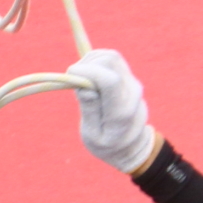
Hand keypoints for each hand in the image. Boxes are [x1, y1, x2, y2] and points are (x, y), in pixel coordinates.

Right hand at [68, 49, 160, 173]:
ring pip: (110, 56)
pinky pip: (111, 60)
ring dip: (90, 61)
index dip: (87, 71)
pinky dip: (95, 62)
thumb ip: (89, 110)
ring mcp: (133, 83)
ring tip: (80, 80)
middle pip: (109, 61)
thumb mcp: (92, 136)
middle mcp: (131, 93)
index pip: (109, 80)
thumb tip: (83, 85)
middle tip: (73, 80)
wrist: (131, 146)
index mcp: (121, 112)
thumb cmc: (106, 145)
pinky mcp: (129, 78)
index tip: (69, 75)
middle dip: (86, 64)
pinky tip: (88, 77)